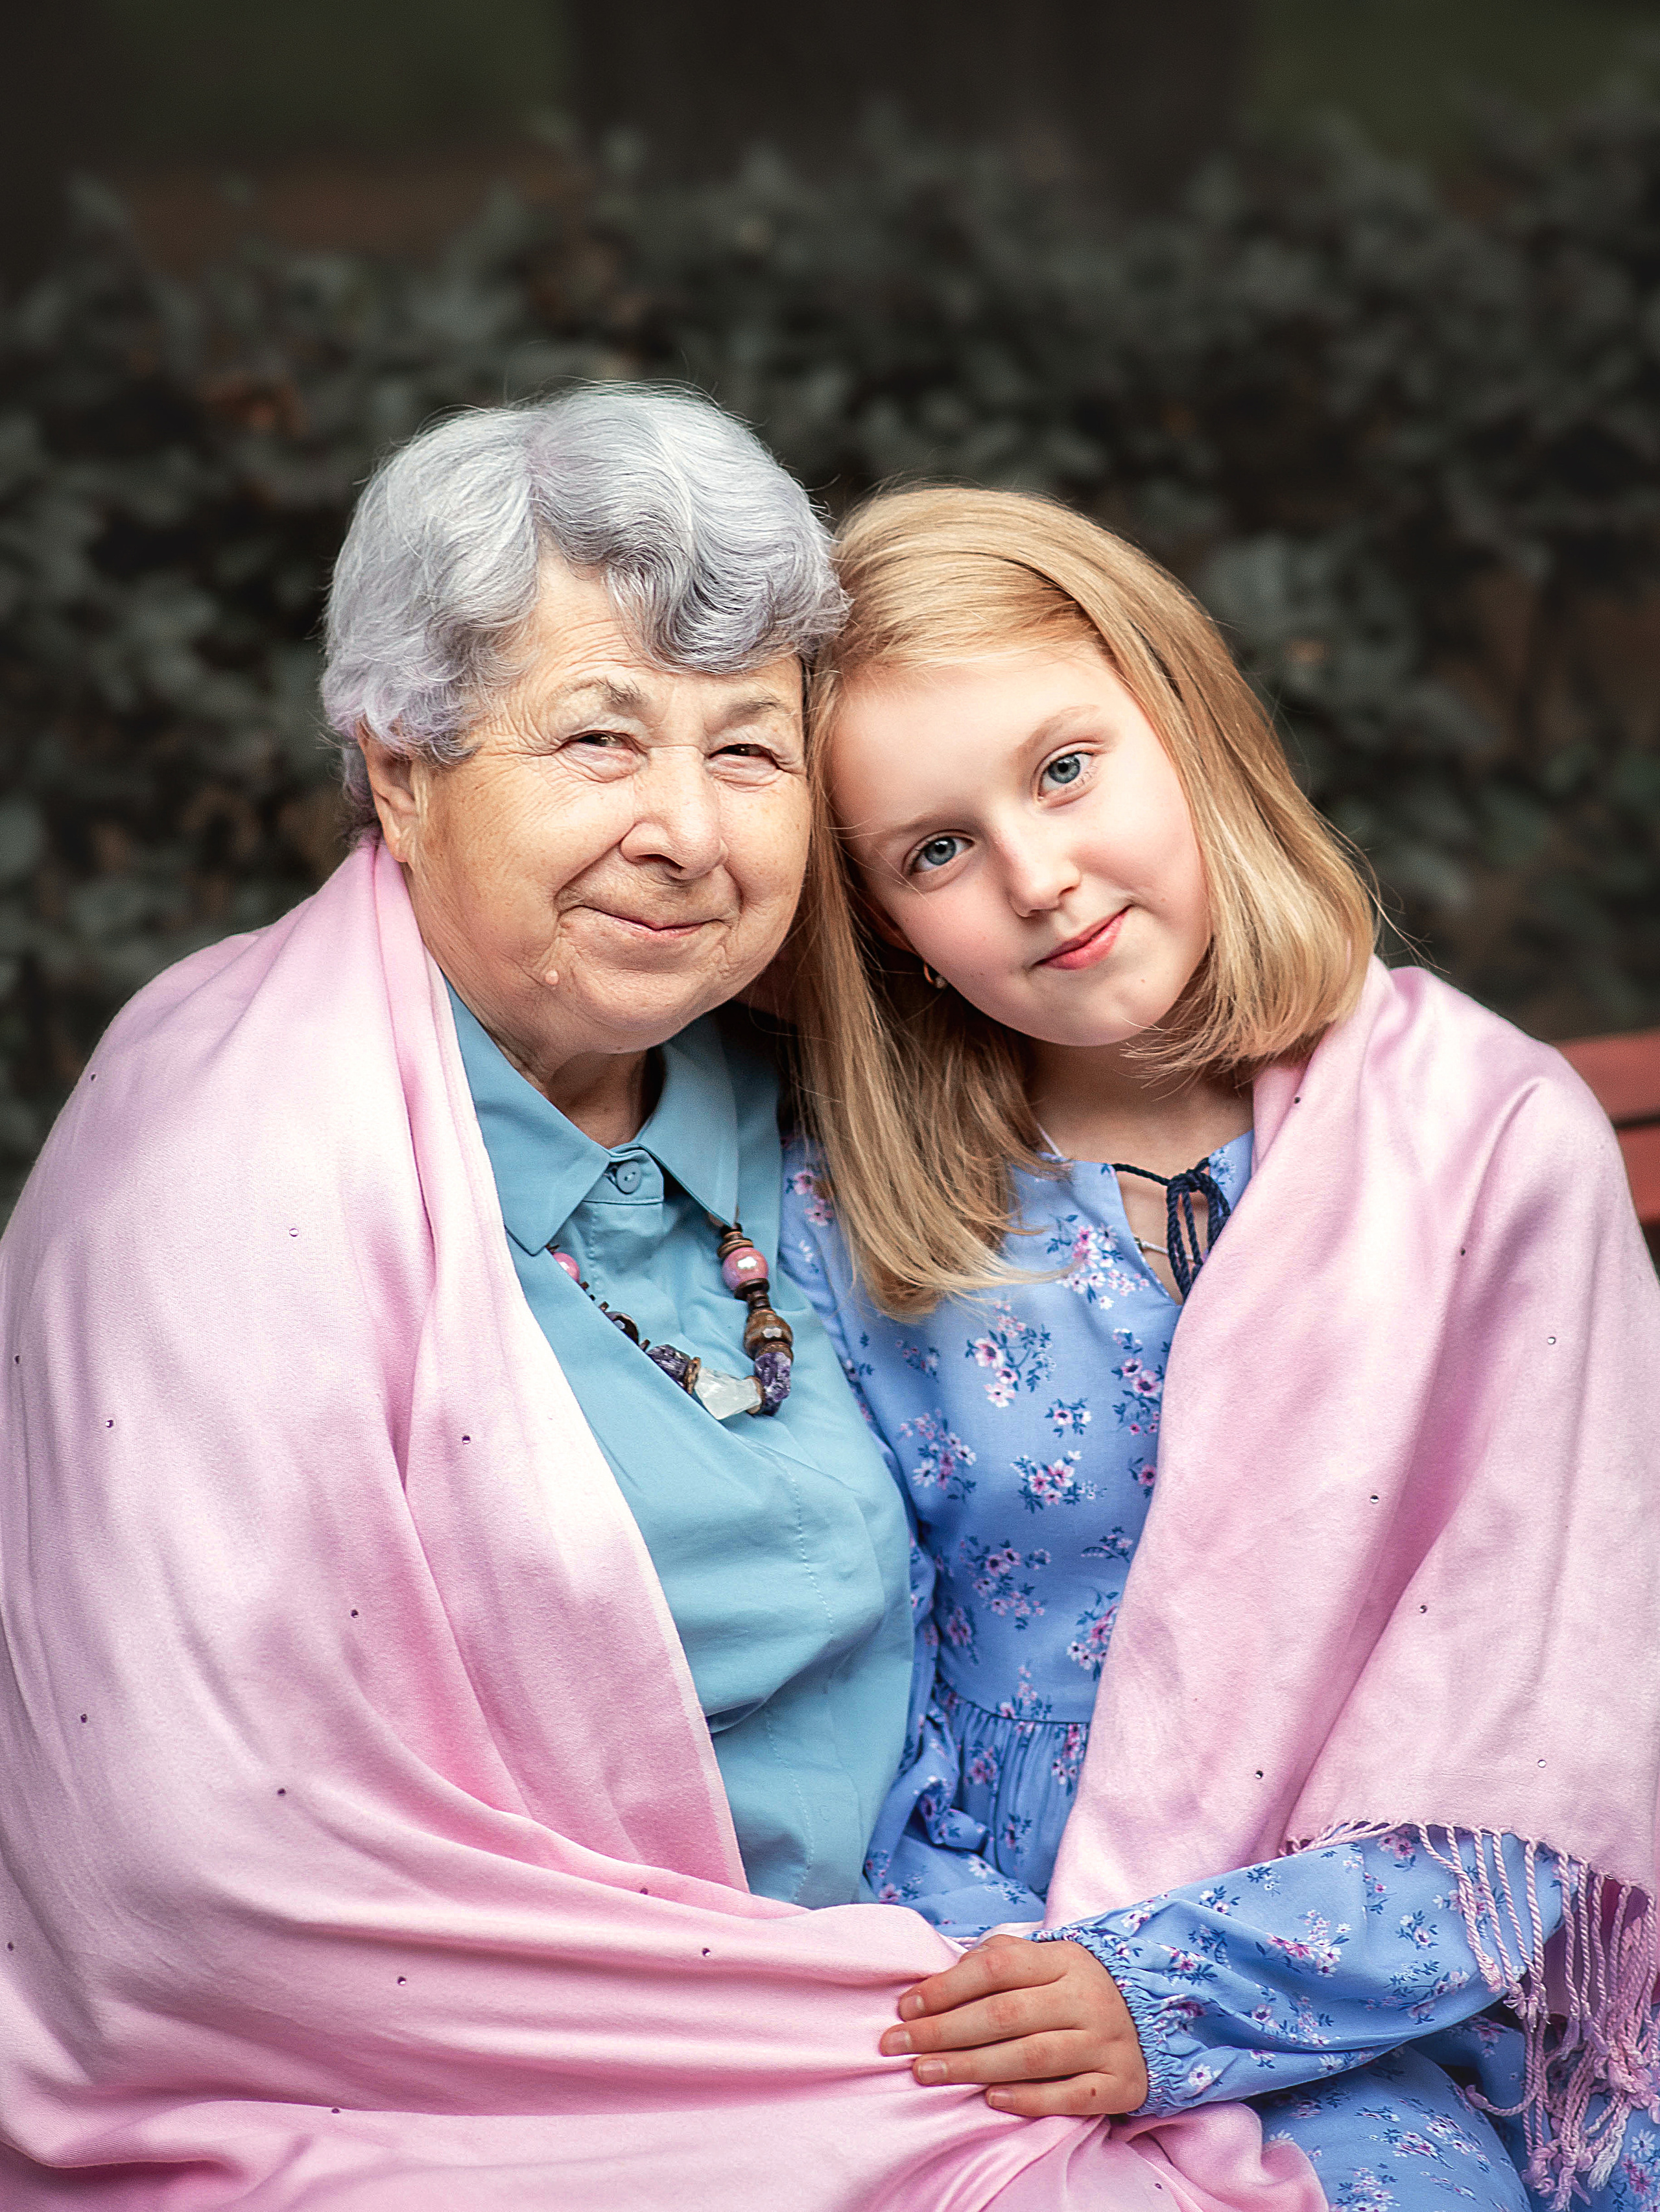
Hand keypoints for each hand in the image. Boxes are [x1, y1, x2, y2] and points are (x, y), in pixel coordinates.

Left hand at [879, 1934, 1149, 2116]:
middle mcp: (1085, 1997)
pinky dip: (1029, 2099)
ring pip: (1032, 2055)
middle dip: (944, 2031)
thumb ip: (1000, 1960)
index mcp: (1063, 1959)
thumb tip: (943, 1973)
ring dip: (972, 2066)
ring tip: (925, 2073)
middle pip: (1006, 2014)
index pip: (997, 1966)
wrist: (1155, 2019)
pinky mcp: (1119, 2082)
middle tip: (897, 2046)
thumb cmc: (1077, 1990)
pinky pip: (1071, 2094)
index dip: (947, 1987)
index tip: (905, 2007)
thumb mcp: (1047, 1961)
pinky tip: (990, 2099)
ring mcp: (1105, 2041)